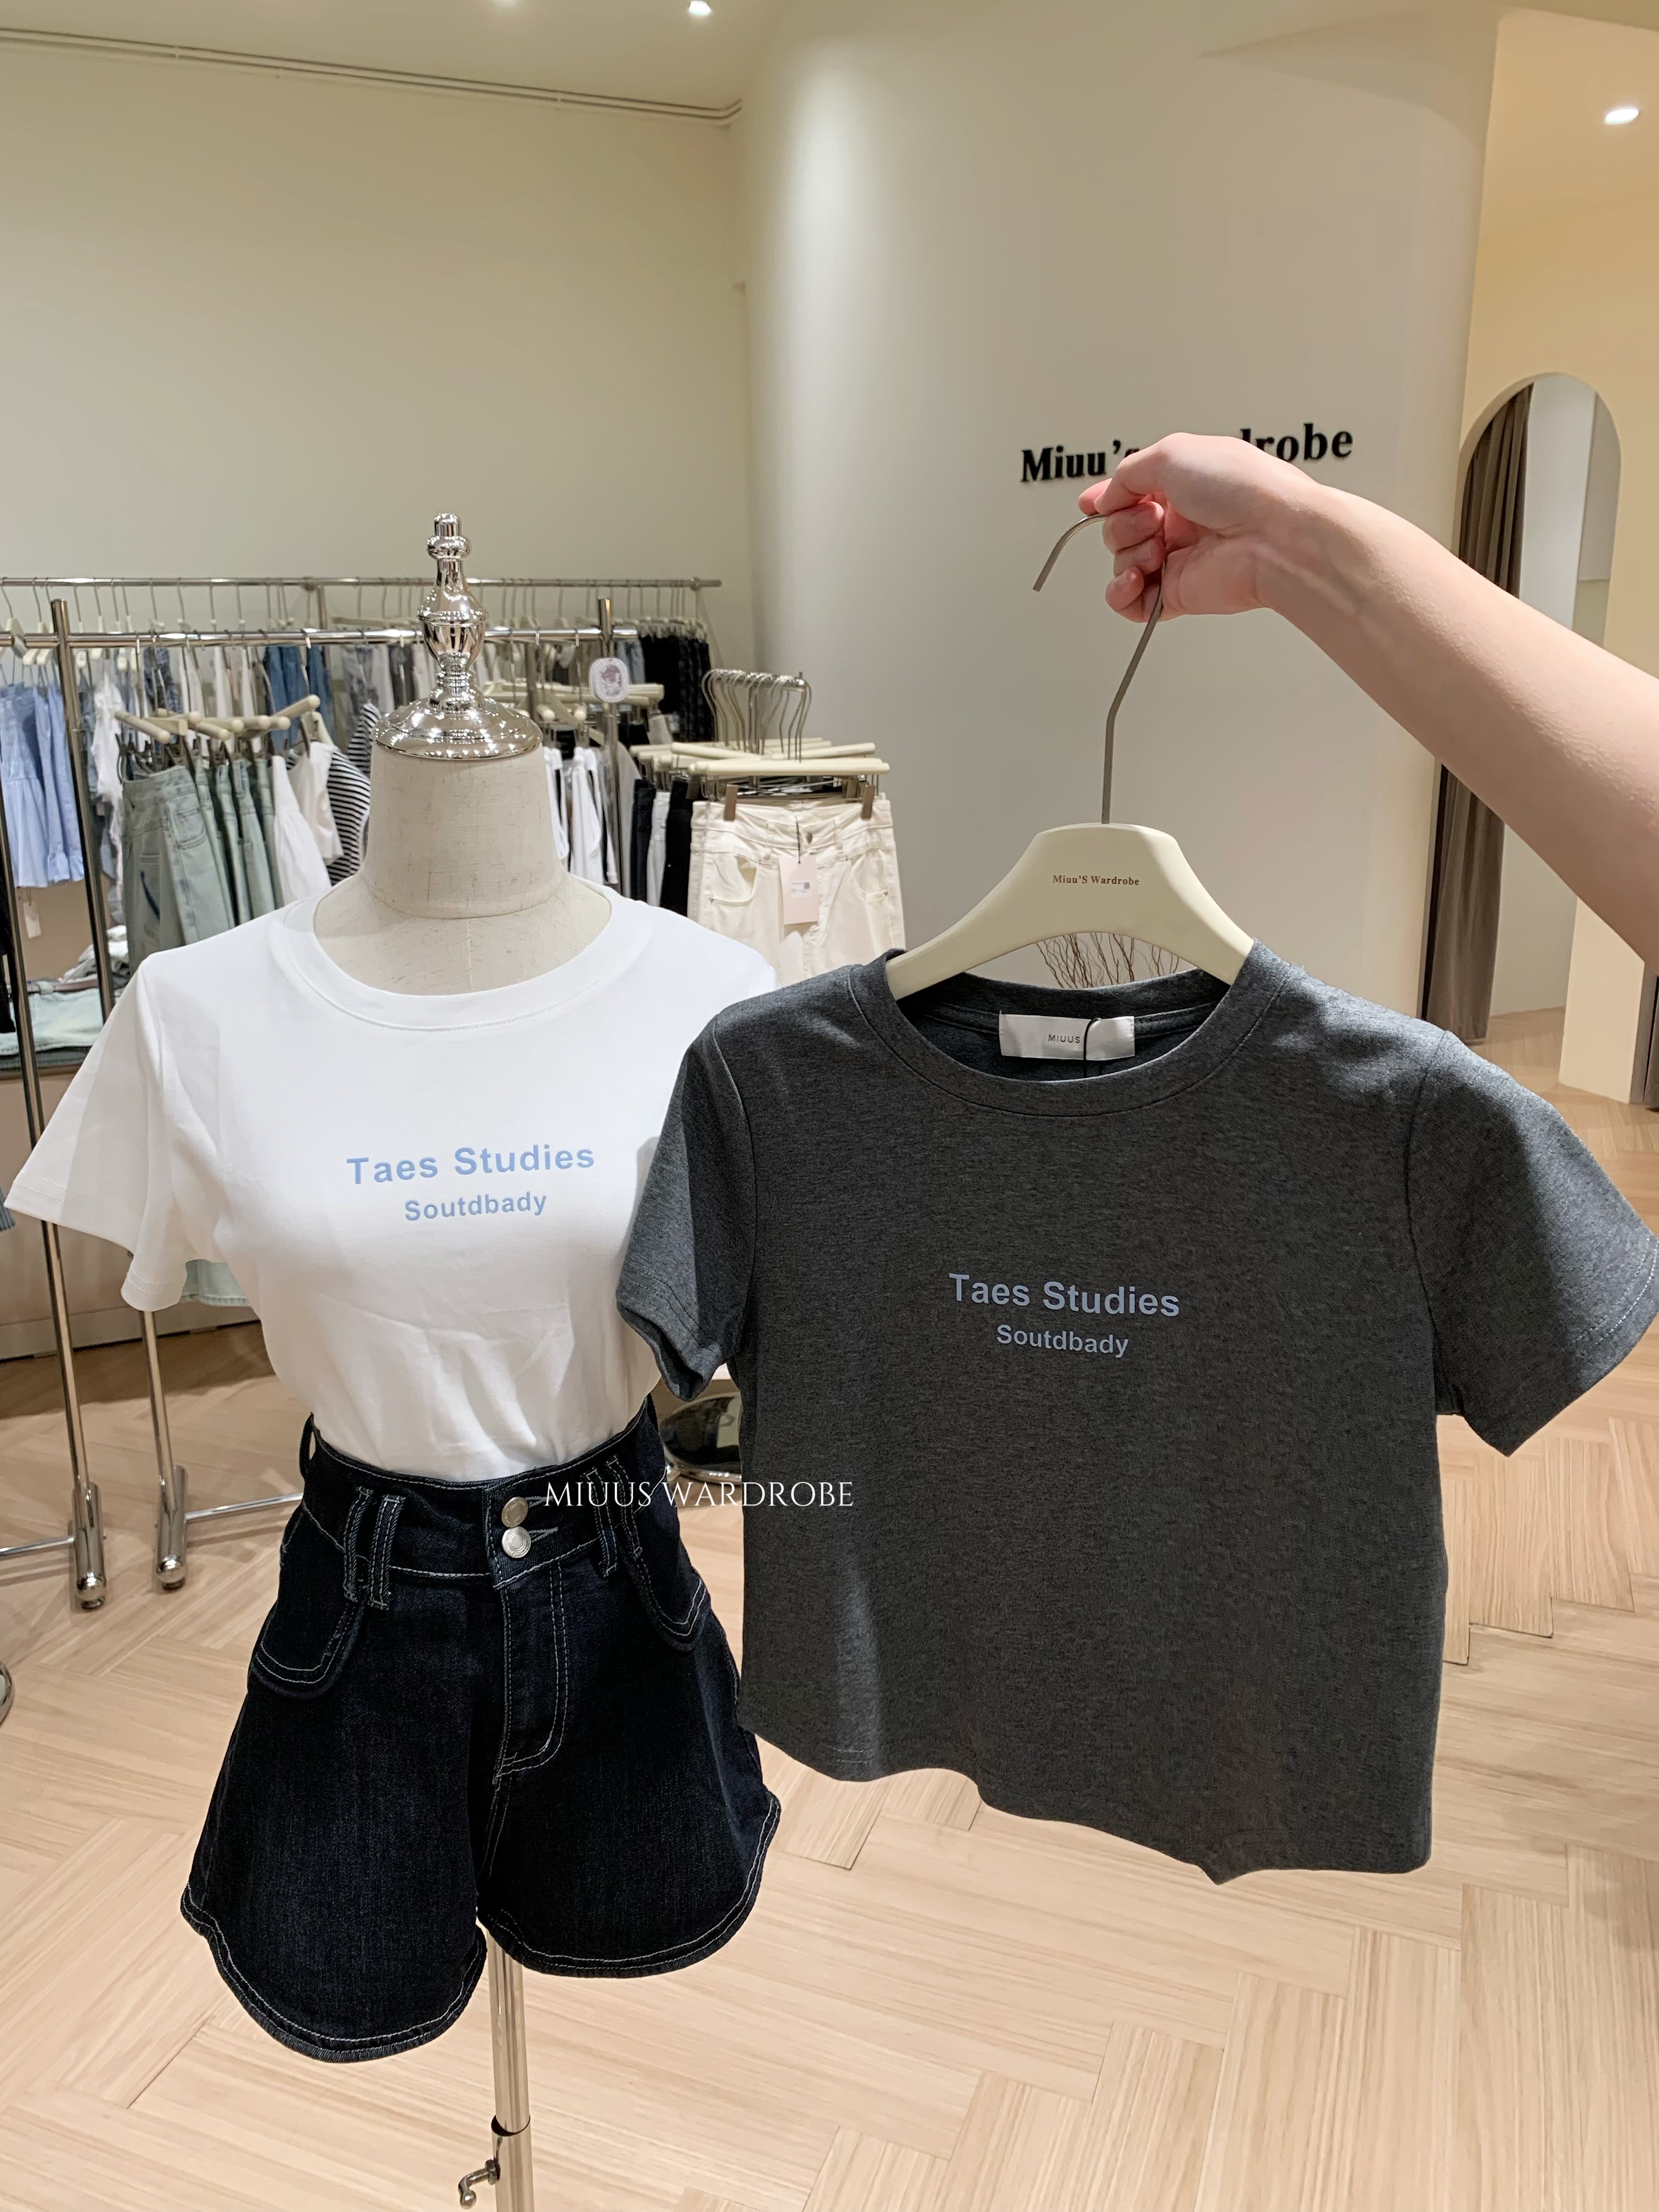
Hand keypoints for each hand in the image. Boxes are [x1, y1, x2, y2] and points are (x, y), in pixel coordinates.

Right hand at [1077, 433, 1321, 622]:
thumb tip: (1105, 497)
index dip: (1108, 498)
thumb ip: (1128, 473)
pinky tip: (1135, 580)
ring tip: (1156, 547)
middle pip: (1121, 527)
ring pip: (1123, 561)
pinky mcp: (1177, 594)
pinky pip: (1132, 602)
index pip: (1133, 492)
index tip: (1091, 504)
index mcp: (1184, 484)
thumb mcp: (1172, 454)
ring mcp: (1178, 559)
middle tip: (1153, 519)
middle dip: (1125, 522)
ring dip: (1128, 553)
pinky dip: (1122, 593)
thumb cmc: (1241, 488)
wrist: (1274, 537)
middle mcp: (1181, 521)